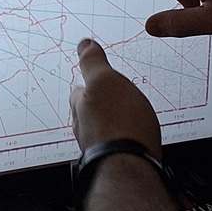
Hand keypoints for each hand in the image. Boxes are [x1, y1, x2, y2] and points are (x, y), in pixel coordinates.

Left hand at [70, 39, 163, 155]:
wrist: (132, 166)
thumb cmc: (119, 123)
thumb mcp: (105, 80)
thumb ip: (93, 63)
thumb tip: (84, 44)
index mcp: (81, 106)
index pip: (79, 90)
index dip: (87, 84)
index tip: (90, 83)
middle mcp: (85, 129)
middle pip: (86, 113)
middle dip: (94, 106)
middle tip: (106, 100)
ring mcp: (99, 147)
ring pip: (99, 131)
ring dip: (107, 124)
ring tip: (120, 119)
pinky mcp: (116, 162)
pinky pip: (115, 146)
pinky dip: (121, 140)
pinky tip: (130, 142)